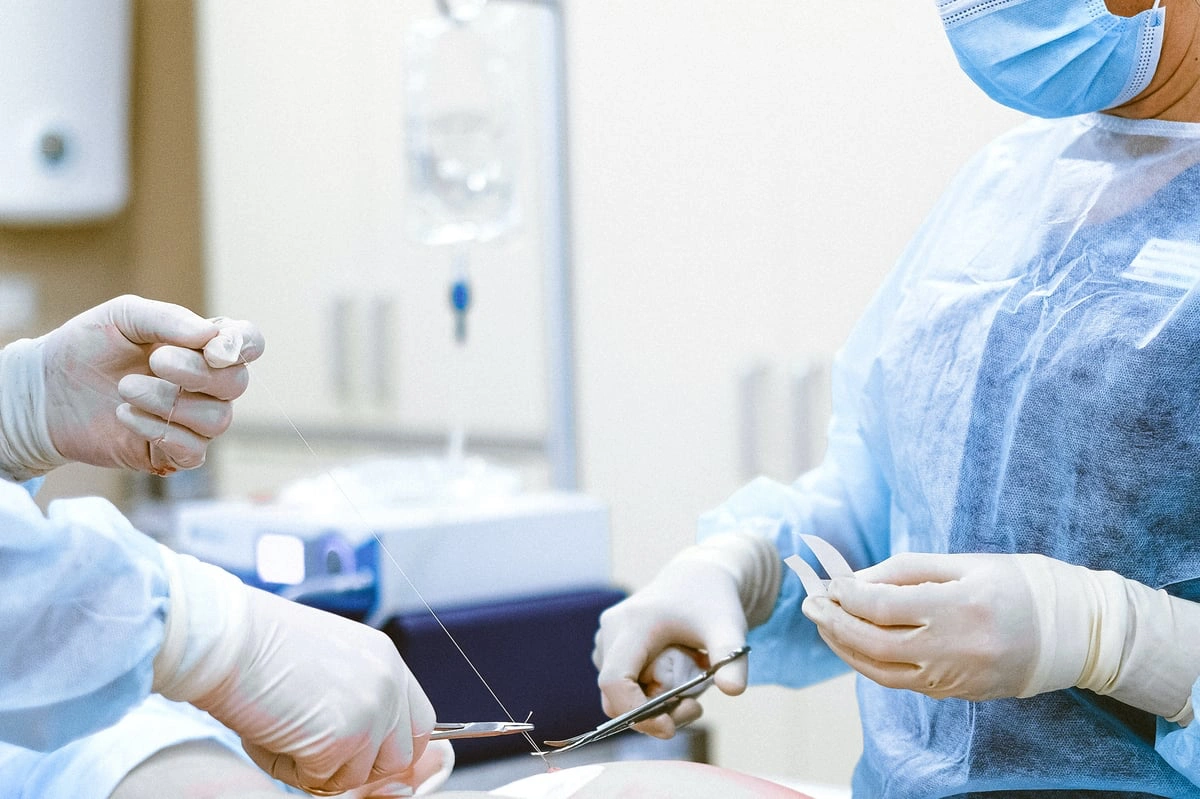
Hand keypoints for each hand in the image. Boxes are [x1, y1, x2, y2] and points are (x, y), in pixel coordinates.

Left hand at [41, 295, 263, 473]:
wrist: (44, 391)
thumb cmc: (85, 348)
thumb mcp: (122, 317)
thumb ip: (168, 318)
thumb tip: (211, 336)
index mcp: (202, 346)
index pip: (249, 343)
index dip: (242, 346)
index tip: (213, 348)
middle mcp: (206, 384)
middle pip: (236, 383)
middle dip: (197, 372)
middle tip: (154, 360)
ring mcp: (192, 420)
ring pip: (217, 419)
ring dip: (170, 402)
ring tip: (126, 389)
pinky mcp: (172, 452)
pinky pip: (192, 449)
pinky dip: (159, 430)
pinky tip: (125, 415)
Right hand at [153, 550, 436, 795]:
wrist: (227, 637)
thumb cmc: (259, 648)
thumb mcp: (328, 665)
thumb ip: (357, 698)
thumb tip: (363, 749)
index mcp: (387, 660)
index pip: (419, 724)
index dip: (388, 746)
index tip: (357, 752)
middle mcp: (389, 683)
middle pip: (399, 757)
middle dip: (358, 765)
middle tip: (314, 749)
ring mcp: (372, 711)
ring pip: (357, 775)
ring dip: (319, 768)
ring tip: (283, 731)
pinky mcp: (344, 738)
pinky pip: (322, 780)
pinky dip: (291, 769)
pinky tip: (271, 734)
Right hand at [592, 532, 778, 737]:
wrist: (701, 576)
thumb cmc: (713, 600)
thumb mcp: (729, 627)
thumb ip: (731, 659)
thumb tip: (733, 691)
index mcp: (632, 623)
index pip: (615, 681)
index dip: (635, 713)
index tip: (670, 727)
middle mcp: (611, 630)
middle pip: (614, 695)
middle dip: (652, 714)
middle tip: (695, 708)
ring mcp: (607, 638)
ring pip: (617, 693)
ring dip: (650, 706)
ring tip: (692, 691)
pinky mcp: (611, 646)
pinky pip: (621, 684)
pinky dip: (646, 694)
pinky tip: (677, 682)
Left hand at [803, 551, 1199, 720]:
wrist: (1074, 632)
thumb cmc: (1018, 584)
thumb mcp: (965, 563)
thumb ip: (908, 570)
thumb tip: (857, 579)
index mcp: (960, 606)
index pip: (883, 606)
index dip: (847, 595)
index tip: (826, 582)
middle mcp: (955, 647)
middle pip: (874, 642)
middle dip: (835, 623)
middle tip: (810, 604)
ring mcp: (956, 676)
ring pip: (881, 670)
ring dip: (845, 648)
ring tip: (824, 624)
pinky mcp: (958, 692)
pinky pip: (902, 683)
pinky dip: (870, 665)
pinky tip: (854, 645)